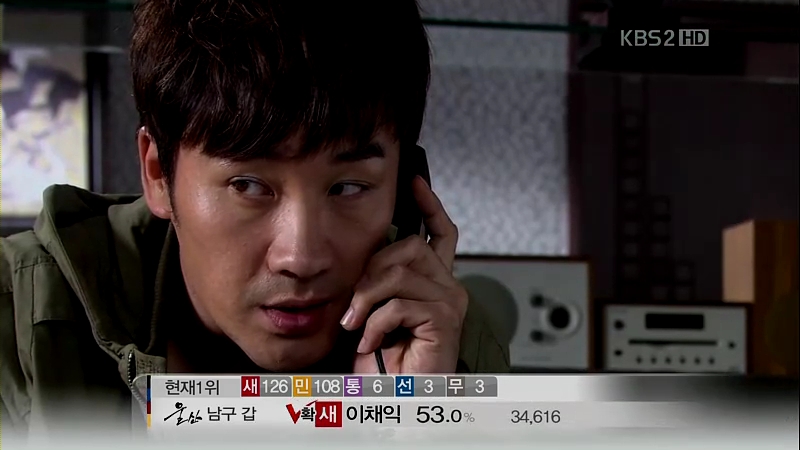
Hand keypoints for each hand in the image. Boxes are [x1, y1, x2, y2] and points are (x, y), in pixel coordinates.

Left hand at [340, 176, 467, 373]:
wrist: (395, 397)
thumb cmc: (383, 360)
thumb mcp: (374, 308)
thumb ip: (377, 278)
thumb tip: (366, 250)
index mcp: (433, 281)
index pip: (440, 233)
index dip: (429, 204)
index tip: (413, 181)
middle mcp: (448, 287)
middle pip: (409, 246)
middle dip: (371, 271)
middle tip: (355, 303)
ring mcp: (450, 302)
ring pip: (399, 273)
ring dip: (366, 300)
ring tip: (357, 324)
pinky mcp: (444, 319)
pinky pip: (399, 304)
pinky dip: (374, 324)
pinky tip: (370, 340)